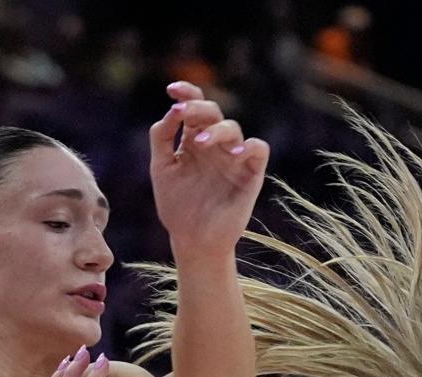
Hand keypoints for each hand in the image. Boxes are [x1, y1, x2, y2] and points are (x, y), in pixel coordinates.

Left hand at [149, 81, 268, 257]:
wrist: (193, 241)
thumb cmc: (178, 208)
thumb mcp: (162, 169)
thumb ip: (161, 138)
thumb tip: (171, 111)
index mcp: (194, 141)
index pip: (194, 107)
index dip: (186, 93)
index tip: (172, 90)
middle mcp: (215, 146)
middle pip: (213, 112)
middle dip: (198, 108)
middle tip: (183, 115)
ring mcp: (233, 159)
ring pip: (233, 128)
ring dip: (216, 130)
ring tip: (199, 141)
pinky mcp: (250, 175)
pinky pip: (259, 149)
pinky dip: (251, 146)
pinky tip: (235, 153)